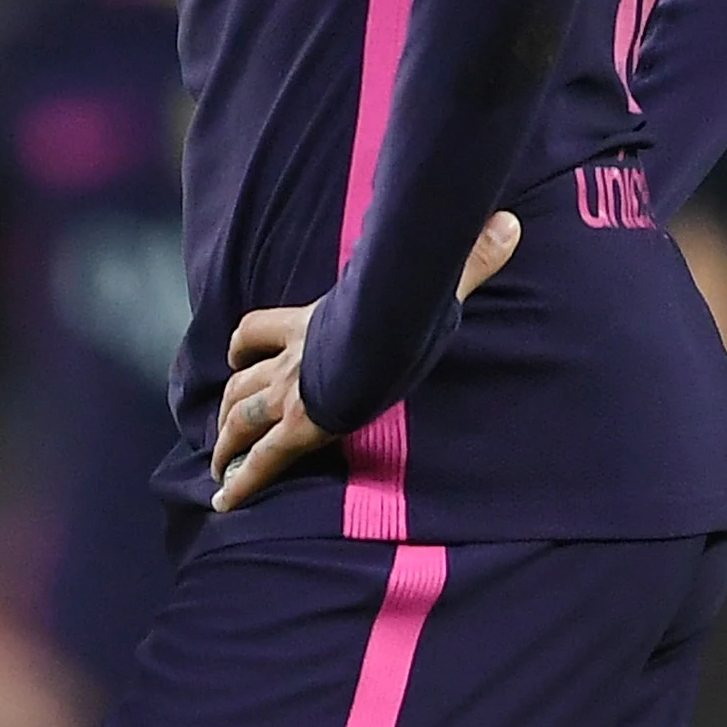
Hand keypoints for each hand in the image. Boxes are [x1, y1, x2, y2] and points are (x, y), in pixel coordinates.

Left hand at [207, 211, 521, 510]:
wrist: (382, 340)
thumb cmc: (403, 313)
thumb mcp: (429, 285)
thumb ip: (466, 261)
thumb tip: (508, 224)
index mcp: (308, 326)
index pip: (259, 328)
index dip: (245, 342)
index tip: (237, 351)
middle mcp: (290, 363)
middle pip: (242, 382)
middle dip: (228, 403)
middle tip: (221, 425)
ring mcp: (291, 397)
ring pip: (240, 419)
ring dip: (226, 443)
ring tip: (219, 467)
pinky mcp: (298, 429)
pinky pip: (262, 461)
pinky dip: (241, 483)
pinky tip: (224, 502)